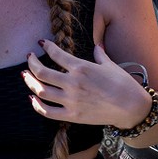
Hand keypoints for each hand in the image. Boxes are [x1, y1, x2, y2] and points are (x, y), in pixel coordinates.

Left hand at [24, 40, 155, 128]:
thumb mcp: (110, 65)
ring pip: (41, 91)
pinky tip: (33, 98)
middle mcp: (72, 83)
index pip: (57, 54)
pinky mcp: (72, 116)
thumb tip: (97, 46)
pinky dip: (37, 105)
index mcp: (81, 67)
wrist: (131, 107)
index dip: (47, 47)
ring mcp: (70, 100)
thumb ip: (100, 55)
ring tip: (26, 76)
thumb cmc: (123, 84)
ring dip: (30, 82)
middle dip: (32, 63)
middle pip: (42, 72)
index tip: (42, 43)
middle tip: (29, 59)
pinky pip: (48, 112)